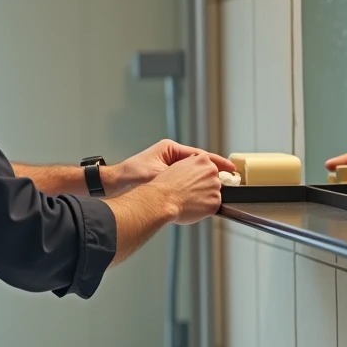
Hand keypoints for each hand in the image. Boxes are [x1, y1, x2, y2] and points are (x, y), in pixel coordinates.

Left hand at [109, 139, 233, 194]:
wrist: (116, 184)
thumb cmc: (132, 176)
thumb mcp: (158, 173)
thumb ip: (178, 177)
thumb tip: (199, 182)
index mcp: (170, 150)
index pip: (200, 155)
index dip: (217, 162)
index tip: (231, 169)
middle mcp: (170, 156)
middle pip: (198, 164)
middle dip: (212, 173)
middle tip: (229, 181)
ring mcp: (167, 167)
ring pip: (192, 174)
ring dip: (202, 182)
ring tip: (216, 190)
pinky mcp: (164, 178)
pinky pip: (184, 182)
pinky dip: (192, 189)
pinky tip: (198, 197)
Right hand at [150, 153, 223, 224]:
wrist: (163, 199)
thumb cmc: (166, 185)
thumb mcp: (178, 166)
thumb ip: (191, 164)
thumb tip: (195, 163)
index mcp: (203, 160)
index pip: (209, 168)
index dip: (201, 177)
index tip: (195, 183)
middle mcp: (212, 170)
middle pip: (214, 180)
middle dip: (205, 187)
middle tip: (190, 193)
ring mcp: (215, 186)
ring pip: (214, 193)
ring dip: (206, 198)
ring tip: (190, 201)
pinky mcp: (216, 201)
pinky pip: (214, 206)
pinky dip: (206, 209)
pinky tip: (193, 207)